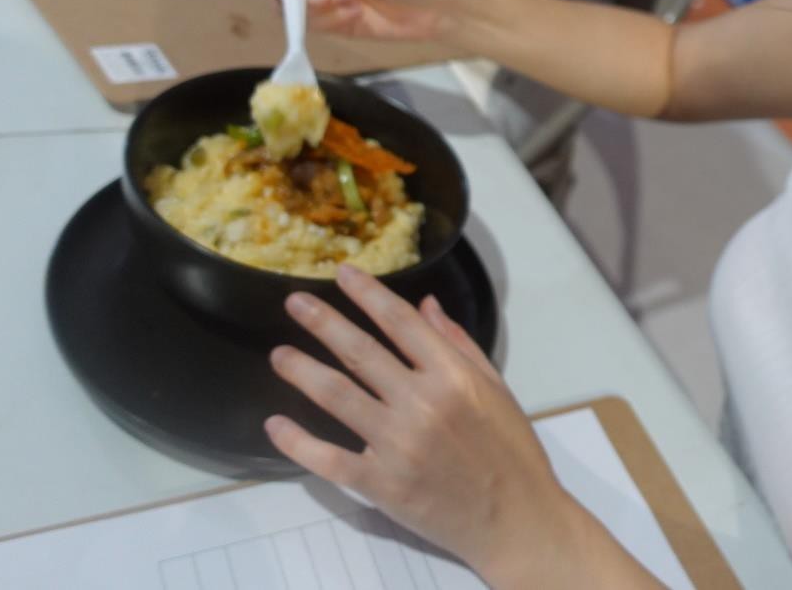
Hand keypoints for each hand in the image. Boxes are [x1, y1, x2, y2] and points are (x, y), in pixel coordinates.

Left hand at [266, 266, 585, 582]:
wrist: (515, 517)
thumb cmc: (511, 450)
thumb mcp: (496, 387)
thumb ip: (458, 343)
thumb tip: (426, 304)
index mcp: (453, 376)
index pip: (400, 322)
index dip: (368, 294)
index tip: (343, 273)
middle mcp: (422, 403)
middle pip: (361, 352)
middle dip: (324, 322)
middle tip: (294, 302)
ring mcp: (398, 445)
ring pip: (338, 396)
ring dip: (303, 371)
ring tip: (280, 354)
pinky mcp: (381, 484)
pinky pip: (329, 459)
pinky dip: (298, 442)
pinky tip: (276, 424)